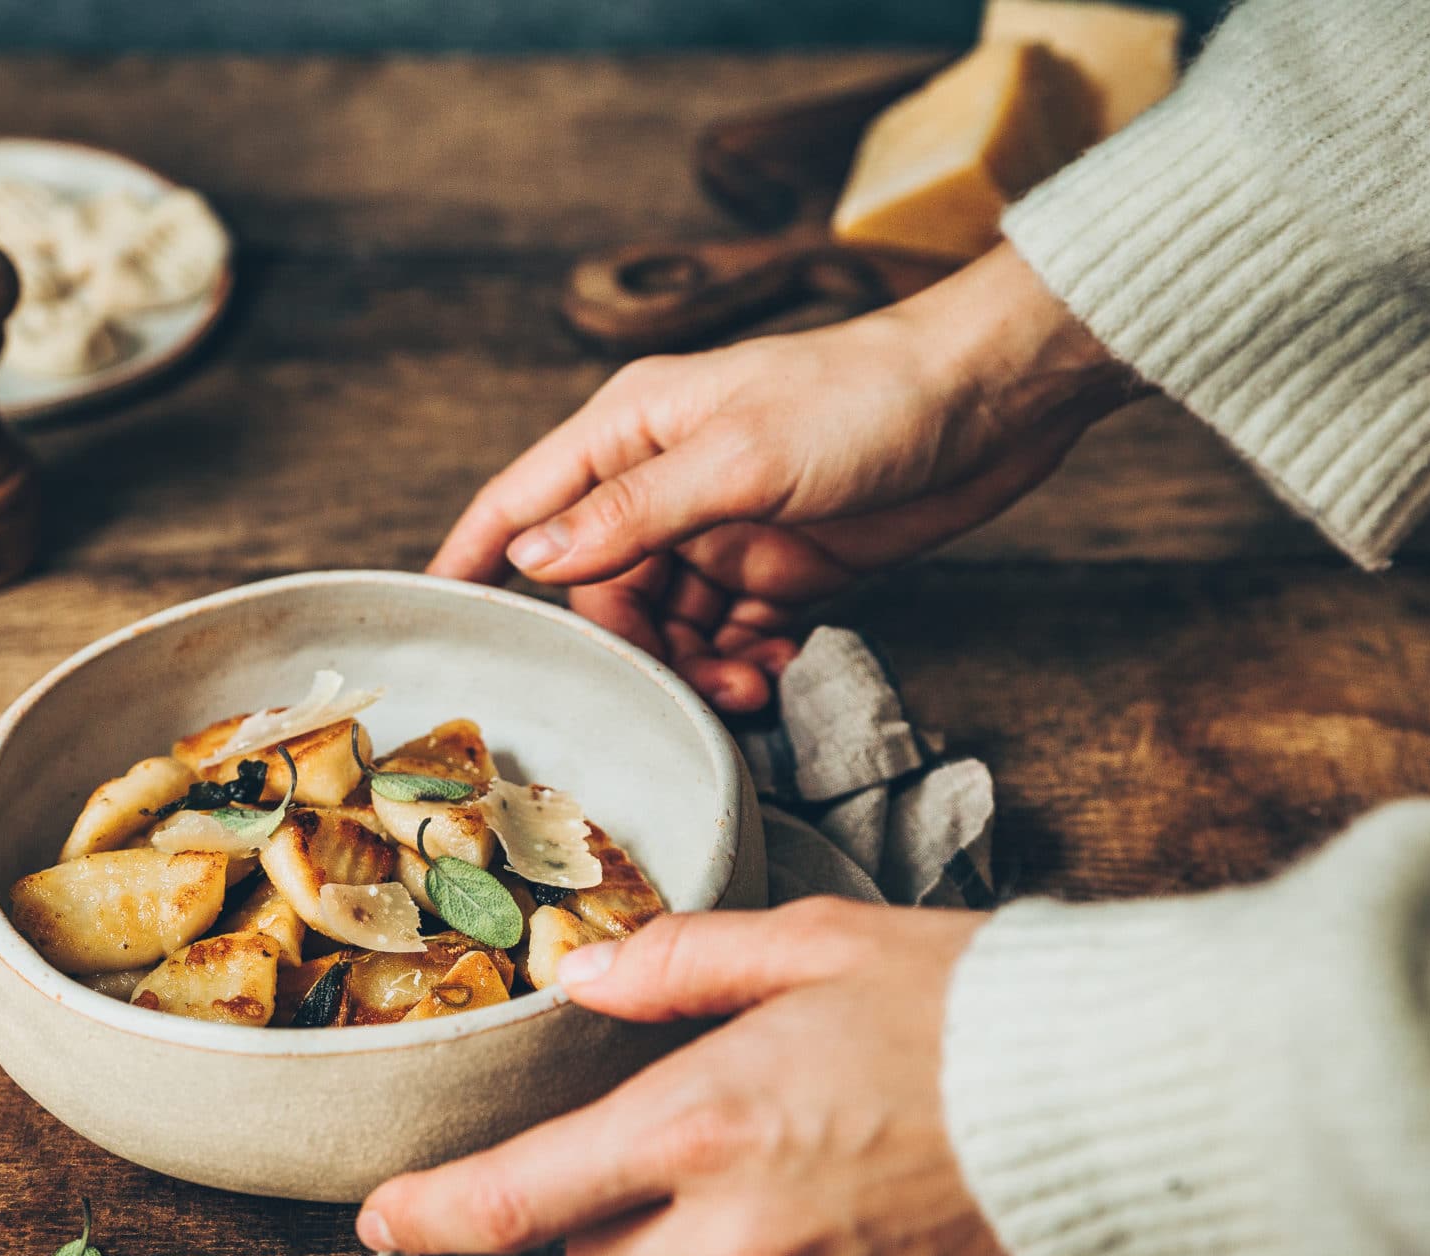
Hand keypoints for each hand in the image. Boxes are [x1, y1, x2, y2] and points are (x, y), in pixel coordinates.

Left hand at [356, 899, 1049, 1255]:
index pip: (525, 1195)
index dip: (437, 1212)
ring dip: (686, 1235)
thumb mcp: (817, 942)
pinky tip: (835, 1196)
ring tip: (781, 1152)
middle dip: (597, 1203)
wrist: (1129, 1110)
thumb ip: (680, 962)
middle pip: (594, 1255)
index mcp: (704, 1124)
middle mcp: (735, 1234)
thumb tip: (588, 975)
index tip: (383, 1216)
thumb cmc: (971, 1004)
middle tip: (665, 1131)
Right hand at [428, 245, 1130, 711]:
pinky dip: (744, 664)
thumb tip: (531, 560)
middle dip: (628, 647)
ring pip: (667, 625)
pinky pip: (731, 636)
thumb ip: (631, 515)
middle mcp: (665, 481)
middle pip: (599, 590)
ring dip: (693, 666)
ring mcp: (723, 529)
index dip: (474, 560)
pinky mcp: (781, 567)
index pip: (522, 502)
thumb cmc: (864, 399)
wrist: (993, 403)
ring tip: (745, 682)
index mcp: (631, 431)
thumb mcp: (737, 458)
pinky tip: (776, 669)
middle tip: (672, 681)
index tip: (436, 622)